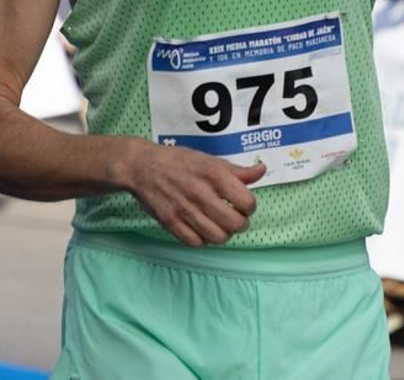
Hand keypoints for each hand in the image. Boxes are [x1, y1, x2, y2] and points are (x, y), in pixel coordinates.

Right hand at [125, 142, 265, 247]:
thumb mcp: (210, 160)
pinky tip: (202, 230)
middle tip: (235, 218)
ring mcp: (184, 209)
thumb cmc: (179, 161)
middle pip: (234, 224)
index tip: (244, 204)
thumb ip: (237, 170)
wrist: (142, 166)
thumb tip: (261, 171)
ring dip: (223, 234)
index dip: (250, 206)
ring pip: (217, 237)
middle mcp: (200, 192)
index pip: (246, 202)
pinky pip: (195, 243)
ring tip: (220, 225)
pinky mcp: (170, 222)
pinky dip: (203, 240)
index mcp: (214, 173)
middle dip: (240, 224)